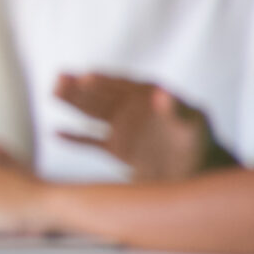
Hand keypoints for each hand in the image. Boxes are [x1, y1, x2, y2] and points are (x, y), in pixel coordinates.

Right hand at [54, 72, 214, 180]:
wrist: (199, 177)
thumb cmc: (201, 147)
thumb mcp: (193, 126)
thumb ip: (177, 110)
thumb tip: (161, 93)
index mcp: (149, 98)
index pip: (123, 85)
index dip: (105, 80)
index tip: (86, 76)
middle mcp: (133, 109)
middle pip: (101, 95)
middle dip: (80, 88)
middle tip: (59, 79)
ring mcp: (124, 129)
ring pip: (92, 114)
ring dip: (73, 104)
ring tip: (53, 92)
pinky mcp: (118, 150)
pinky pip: (91, 142)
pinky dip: (75, 139)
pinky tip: (56, 133)